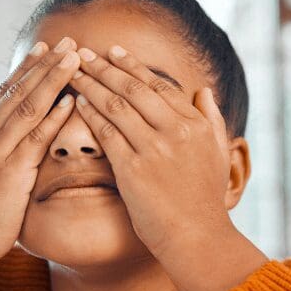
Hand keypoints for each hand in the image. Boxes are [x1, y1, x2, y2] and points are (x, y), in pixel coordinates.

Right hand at [0, 38, 80, 262]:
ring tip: (74, 59)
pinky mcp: (8, 173)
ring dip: (53, 80)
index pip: (4, 92)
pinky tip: (70, 101)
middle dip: (45, 64)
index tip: (46, 49)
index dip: (27, 69)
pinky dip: (53, 117)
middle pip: (18, 91)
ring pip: (27, 107)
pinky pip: (34, 139)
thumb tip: (17, 137)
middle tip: (67, 42)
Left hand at [68, 44, 238, 262]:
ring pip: (116, 105)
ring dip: (91, 85)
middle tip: (81, 52)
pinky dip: (90, 114)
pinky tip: (77, 103)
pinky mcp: (133, 169)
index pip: (158, 85)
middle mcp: (175, 130)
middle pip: (133, 88)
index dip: (132, 66)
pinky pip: (107, 133)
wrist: (197, 237)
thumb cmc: (205, 201)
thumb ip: (212, 119)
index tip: (114, 53)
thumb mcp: (218, 155)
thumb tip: (204, 90)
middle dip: (104, 67)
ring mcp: (154, 149)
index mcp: (195, 124)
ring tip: (72, 72)